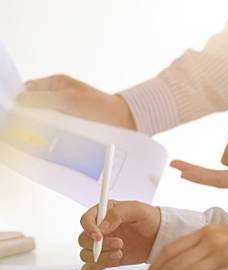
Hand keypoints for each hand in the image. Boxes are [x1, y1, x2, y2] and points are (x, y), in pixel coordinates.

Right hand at [17, 75, 135, 129]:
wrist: (125, 122)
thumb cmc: (101, 107)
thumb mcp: (68, 100)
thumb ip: (43, 99)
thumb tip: (20, 100)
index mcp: (56, 84)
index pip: (28, 90)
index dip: (21, 101)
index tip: (18, 114)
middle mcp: (59, 97)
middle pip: (35, 107)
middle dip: (32, 118)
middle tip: (32, 128)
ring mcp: (66, 112)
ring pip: (45, 121)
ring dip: (45, 129)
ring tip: (46, 136)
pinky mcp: (73, 126)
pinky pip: (57, 131)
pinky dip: (55, 136)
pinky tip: (56, 142)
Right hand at [78, 200, 160, 269]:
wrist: (160, 236)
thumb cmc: (150, 219)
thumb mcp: (137, 209)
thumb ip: (118, 214)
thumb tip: (101, 226)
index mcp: (104, 213)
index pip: (85, 220)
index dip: (89, 228)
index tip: (99, 235)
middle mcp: (100, 229)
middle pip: (84, 240)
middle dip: (98, 245)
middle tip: (119, 243)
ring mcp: (103, 245)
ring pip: (87, 254)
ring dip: (101, 256)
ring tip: (120, 252)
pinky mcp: (108, 258)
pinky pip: (93, 265)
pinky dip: (94, 268)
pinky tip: (104, 265)